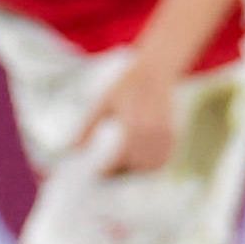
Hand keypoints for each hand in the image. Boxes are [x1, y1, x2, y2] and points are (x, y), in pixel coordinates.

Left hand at [75, 58, 180, 175]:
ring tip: (123, 170)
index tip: (95, 174)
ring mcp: (163, 135)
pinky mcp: (172, 134)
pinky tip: (140, 163)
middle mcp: (150, 133)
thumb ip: (87, 127)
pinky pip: (163, 158)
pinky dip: (152, 165)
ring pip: (150, 166)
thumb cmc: (126, 85)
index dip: (106, 170)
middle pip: (134, 167)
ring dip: (137, 171)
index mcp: (131, 126)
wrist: (155, 70)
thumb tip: (73, 149)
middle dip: (120, 173)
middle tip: (107, 174)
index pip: (118, 160)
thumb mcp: (102, 103)